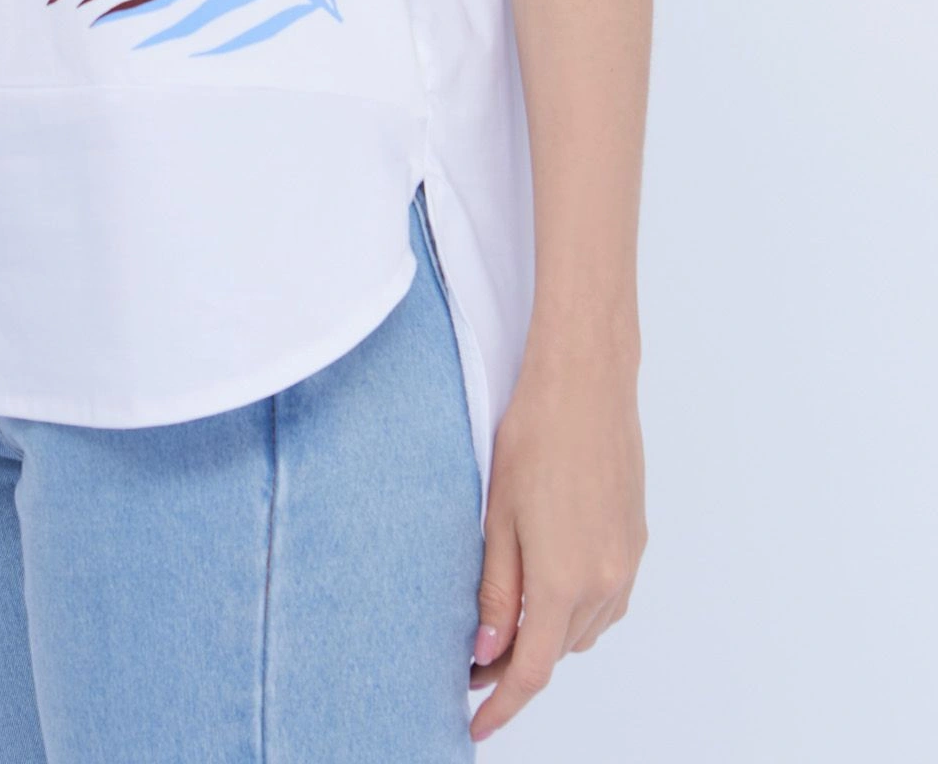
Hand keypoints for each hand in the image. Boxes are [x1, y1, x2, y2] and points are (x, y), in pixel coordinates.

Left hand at [466, 344, 645, 740]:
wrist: (586, 382)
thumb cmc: (534, 436)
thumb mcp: (497, 516)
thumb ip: (496, 590)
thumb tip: (487, 650)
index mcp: (563, 580)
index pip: (531, 670)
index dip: (503, 705)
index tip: (476, 727)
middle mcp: (604, 581)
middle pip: (556, 651)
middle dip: (517, 664)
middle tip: (474, 660)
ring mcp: (626, 562)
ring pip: (583, 629)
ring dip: (548, 635)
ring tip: (507, 623)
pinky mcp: (636, 540)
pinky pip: (606, 599)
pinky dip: (575, 608)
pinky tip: (550, 587)